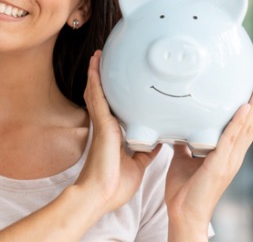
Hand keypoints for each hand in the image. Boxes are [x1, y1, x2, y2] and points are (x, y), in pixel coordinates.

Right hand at [74, 50, 160, 213]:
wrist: (100, 195)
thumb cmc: (114, 185)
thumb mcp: (137, 165)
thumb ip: (145, 152)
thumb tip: (156, 143)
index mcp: (113, 135)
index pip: (111, 109)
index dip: (110, 95)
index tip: (115, 84)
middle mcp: (105, 126)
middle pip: (102, 96)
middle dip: (101, 79)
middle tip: (102, 61)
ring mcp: (102, 124)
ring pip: (97, 92)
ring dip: (96, 74)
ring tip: (97, 57)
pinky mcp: (102, 125)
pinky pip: (98, 98)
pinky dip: (95, 81)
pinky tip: (95, 68)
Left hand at [165, 73, 252, 236]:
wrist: (183, 213)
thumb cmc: (184, 189)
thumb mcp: (183, 158)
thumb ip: (185, 143)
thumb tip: (179, 128)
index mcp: (228, 152)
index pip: (245, 123)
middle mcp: (234, 154)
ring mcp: (230, 160)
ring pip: (248, 127)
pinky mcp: (220, 165)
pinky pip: (231, 139)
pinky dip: (239, 122)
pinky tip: (245, 107)